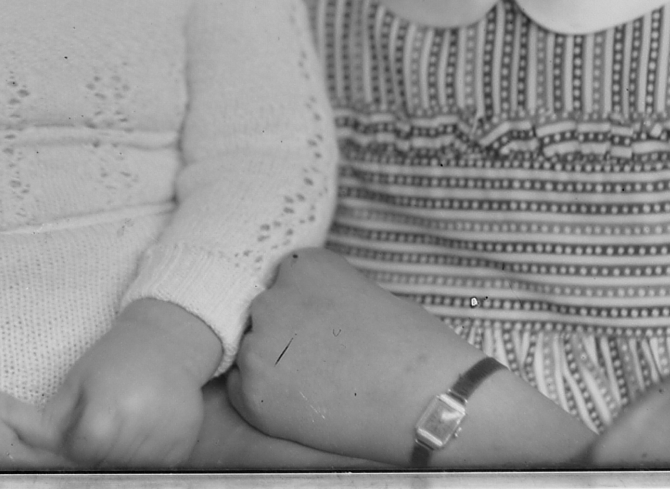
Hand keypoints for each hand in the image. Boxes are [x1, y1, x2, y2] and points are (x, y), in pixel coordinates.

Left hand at [43, 299, 220, 466]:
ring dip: (121, 457)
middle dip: (98, 454)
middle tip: (102, 430)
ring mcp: (166, 436)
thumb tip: (24, 445)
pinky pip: (158, 466)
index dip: (79, 446)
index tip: (81, 435)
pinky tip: (142, 434)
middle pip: (107, 463)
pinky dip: (146, 457)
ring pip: (132, 468)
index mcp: (107, 408)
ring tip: (122, 429)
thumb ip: (52, 420)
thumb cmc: (115, 357)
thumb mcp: (77, 380)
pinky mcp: (185, 443)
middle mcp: (139, 425)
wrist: (167, 341)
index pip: (84, 451)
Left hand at [232, 247, 448, 458]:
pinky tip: (301, 405)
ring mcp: (258, 346)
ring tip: (316, 385)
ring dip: (273, 365)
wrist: (428, 400)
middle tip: (321, 359)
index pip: (283, 282)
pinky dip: (265, 399)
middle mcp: (272, 297)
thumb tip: (310, 311)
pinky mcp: (253, 393)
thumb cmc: (413, 348)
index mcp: (302, 265)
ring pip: (250, 351)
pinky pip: (241, 391)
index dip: (303, 308)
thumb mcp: (365, 294)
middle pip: (263, 314)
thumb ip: (325, 296)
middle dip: (284, 334)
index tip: (323, 328)